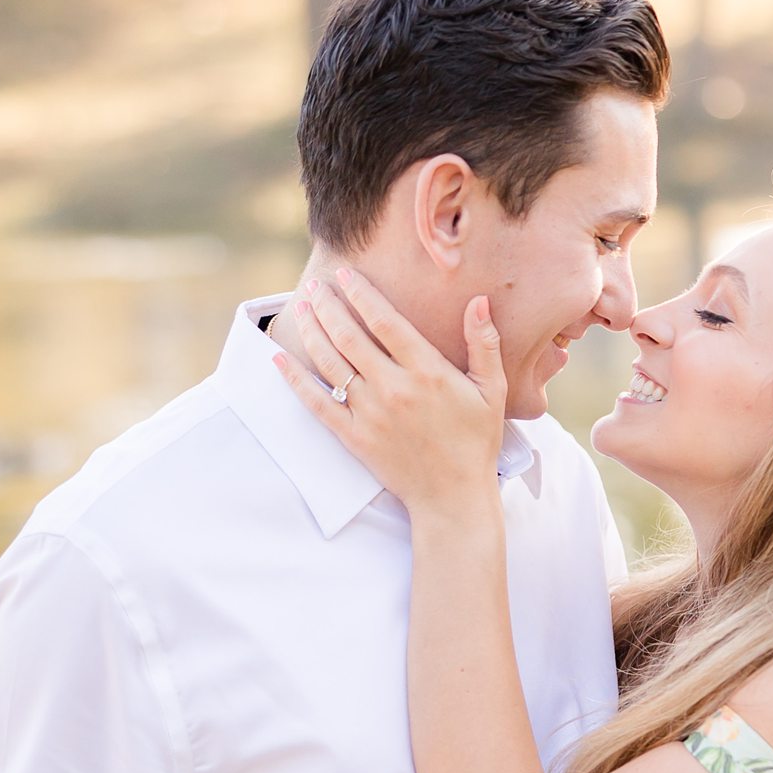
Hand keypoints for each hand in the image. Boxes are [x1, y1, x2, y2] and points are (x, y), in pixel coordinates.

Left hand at [273, 269, 506, 517]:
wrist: (453, 496)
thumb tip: (478, 302)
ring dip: (311, 331)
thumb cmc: (476, 442)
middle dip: (327, 306)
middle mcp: (393, 388)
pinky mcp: (354, 437)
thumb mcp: (492, 391)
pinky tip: (279, 358)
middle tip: (314, 286)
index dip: (361, 294)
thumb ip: (484, 344)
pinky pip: (317, 403)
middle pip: (349, 336)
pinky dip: (295, 379)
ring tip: (301, 308)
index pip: (385, 321)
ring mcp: (370, 413)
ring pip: (330, 363)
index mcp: (427, 371)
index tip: (345, 275)